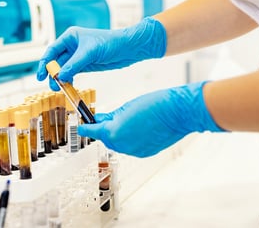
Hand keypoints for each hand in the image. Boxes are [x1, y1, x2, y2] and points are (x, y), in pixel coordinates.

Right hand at [37, 17, 165, 89]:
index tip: (41, 75)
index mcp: (70, 37)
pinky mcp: (85, 65)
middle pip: (56, 61)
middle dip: (52, 73)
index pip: (52, 50)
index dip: (45, 63)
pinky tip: (68, 86)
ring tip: (58, 89)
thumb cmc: (110, 43)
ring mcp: (78, 56)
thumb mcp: (90, 53)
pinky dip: (69, 80)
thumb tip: (60, 76)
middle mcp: (72, 46)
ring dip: (60, 78)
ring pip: (63, 69)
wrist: (128, 48)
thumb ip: (74, 65)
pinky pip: (72, 73)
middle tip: (51, 85)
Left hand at [77, 81, 224, 156]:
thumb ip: (111, 116)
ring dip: (117, 134)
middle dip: (104, 129)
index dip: (86, 127)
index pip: (93, 131)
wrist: (177, 113)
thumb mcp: (126, 107)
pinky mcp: (145, 153)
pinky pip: (131, 147)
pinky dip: (130, 139)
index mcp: (114, 132)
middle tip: (105, 117)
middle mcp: (122, 146)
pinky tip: (137, 129)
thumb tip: (102, 120)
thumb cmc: (154, 104)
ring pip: (118, 144)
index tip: (81, 125)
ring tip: (126, 121)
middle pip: (106, 138)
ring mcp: (134, 151)